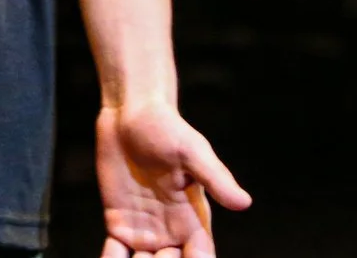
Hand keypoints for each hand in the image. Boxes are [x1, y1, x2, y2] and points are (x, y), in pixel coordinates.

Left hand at [95, 101, 250, 257]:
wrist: (129, 114)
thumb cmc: (167, 128)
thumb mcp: (193, 151)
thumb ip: (215, 179)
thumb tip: (244, 203)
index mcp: (194, 219)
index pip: (199, 256)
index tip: (177, 256)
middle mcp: (170, 231)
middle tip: (153, 255)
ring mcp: (144, 230)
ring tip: (135, 257)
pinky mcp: (118, 223)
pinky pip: (116, 253)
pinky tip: (111, 256)